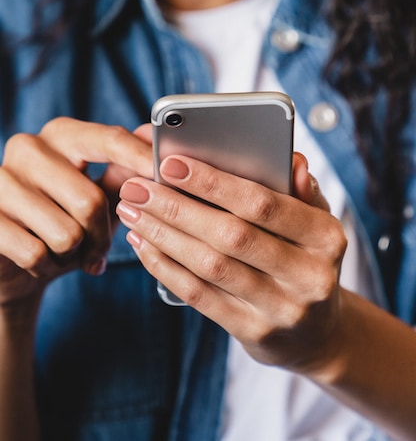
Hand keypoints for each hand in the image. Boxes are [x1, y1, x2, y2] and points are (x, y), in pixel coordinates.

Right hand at [0, 117, 152, 308]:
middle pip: (90, 201)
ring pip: (66, 233)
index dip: (141, 158)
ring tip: (64, 250)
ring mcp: (1, 180)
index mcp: (62, 134)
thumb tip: (150, 137)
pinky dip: (46, 266)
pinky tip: (40, 260)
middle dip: (101, 236)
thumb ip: (123, 170)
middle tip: (96, 248)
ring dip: (74, 255)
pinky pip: (35, 252)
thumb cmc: (64, 220)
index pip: (110, 140)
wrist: (14, 260)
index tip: (166, 173)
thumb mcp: (98, 194)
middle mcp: (28, 148)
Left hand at [118, 152, 346, 375]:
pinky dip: (165, 267)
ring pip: (210, 266)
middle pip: (231, 235)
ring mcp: (281, 309)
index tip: (171, 164)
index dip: (214, 183)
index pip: (264, 204)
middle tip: (136, 188)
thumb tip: (291, 160)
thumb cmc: (306, 259)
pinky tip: (144, 245)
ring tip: (132, 212)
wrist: (316, 333)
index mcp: (326, 237)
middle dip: (176, 208)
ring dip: (163, 235)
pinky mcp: (253, 333)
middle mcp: (309, 276)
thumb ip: (301, 190)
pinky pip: (200, 296)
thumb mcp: (316, 223)